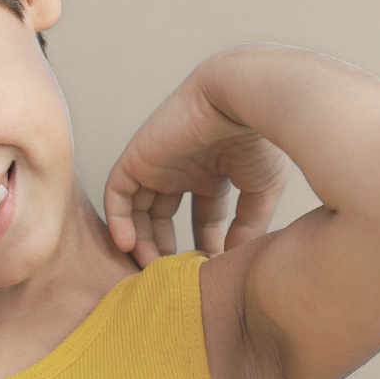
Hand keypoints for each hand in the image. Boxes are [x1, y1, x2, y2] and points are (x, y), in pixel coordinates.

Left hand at [104, 65, 289, 267]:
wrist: (240, 100)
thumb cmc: (259, 139)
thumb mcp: (261, 189)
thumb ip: (249, 224)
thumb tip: (236, 259)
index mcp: (213, 172)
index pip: (202, 217)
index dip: (204, 244)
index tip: (207, 272)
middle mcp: (182, 168)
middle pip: (163, 216)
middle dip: (165, 248)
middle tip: (169, 278)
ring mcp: (158, 163)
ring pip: (138, 209)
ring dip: (140, 240)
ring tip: (148, 270)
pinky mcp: (138, 157)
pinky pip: (118, 193)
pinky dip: (119, 220)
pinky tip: (129, 247)